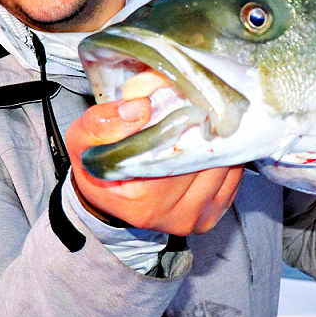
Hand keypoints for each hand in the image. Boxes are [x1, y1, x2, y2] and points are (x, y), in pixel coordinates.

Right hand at [65, 95, 242, 235]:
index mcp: (144, 202)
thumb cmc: (97, 163)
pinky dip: (226, 155)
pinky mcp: (213, 214)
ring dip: (219, 140)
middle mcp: (175, 216)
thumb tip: (140, 107)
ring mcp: (197, 218)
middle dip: (206, 127)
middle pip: (206, 160)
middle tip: (199, 101)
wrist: (106, 195)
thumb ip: (103, 123)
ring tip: (205, 119)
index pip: (178, 156)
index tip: (185, 98)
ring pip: (225, 166)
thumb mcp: (82, 140)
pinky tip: (210, 141)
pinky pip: (233, 177)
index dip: (186, 122)